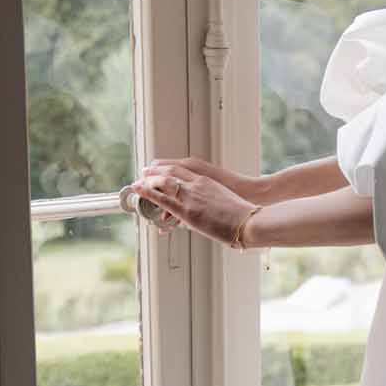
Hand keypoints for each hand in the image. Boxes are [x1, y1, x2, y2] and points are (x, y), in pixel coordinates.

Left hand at [129, 159, 256, 245]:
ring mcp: (191, 197)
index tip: (155, 166)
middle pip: (168, 171)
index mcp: (205, 178)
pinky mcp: (189, 212)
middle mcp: (196, 183)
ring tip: (137, 185)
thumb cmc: (240, 210)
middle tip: (142, 172)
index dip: (164, 166)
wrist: (249, 219)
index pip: (179, 166)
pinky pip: (165, 203)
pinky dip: (151, 197)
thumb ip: (209, 195)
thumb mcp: (222, 196)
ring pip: (163, 183)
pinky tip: (141, 195)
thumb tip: (203, 200)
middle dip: (153, 172)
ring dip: (148, 183)